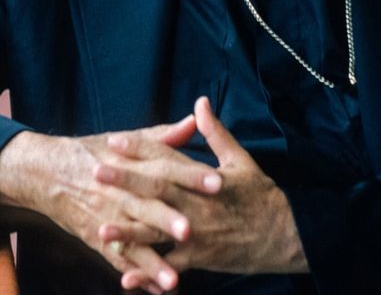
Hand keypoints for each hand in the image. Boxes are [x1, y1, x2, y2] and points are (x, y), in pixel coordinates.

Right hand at [0, 115, 221, 292]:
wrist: (46, 172)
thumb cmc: (93, 154)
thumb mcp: (125, 140)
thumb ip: (163, 136)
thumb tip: (195, 120)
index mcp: (130, 165)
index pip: (165, 168)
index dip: (191, 176)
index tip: (218, 182)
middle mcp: (118, 193)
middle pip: (146, 207)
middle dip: (168, 220)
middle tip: (190, 231)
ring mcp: (106, 219)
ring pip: (132, 241)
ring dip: (152, 261)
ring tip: (173, 278)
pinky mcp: (97, 239)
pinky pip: (119, 260)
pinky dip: (138, 276)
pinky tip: (159, 290)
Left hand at [99, 97, 307, 288]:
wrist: (286, 236)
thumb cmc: (262, 196)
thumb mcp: (240, 160)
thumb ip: (215, 133)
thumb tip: (199, 102)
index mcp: (203, 179)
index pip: (167, 158)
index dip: (140, 148)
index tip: (114, 141)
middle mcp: (197, 205)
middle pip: (156, 190)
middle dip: (125, 182)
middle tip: (95, 172)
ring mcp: (198, 233)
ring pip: (158, 232)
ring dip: (128, 232)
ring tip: (100, 230)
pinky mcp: (201, 258)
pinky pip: (170, 268)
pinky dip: (147, 274)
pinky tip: (124, 278)